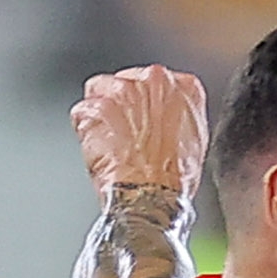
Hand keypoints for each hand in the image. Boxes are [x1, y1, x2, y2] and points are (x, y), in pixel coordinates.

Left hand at [74, 66, 206, 202]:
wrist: (152, 196)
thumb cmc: (174, 178)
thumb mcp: (195, 143)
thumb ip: (180, 118)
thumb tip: (170, 120)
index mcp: (184, 87)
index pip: (157, 82)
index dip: (146, 103)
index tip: (145, 119)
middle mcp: (154, 81)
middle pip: (126, 81)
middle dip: (121, 105)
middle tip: (125, 135)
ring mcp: (123, 91)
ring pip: (99, 90)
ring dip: (100, 113)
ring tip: (108, 142)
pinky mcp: (97, 107)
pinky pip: (81, 112)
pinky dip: (84, 130)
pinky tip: (97, 150)